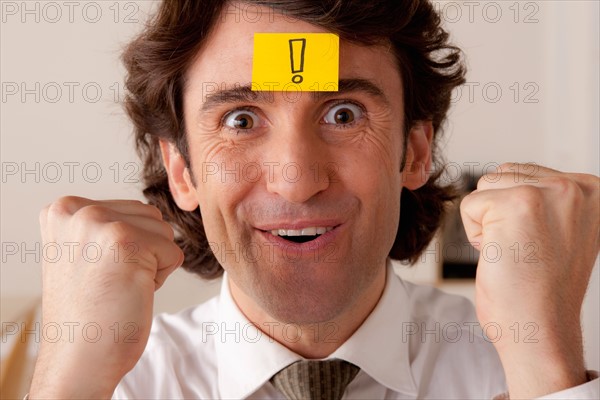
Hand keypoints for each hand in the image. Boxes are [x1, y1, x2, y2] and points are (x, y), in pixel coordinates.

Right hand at [29, 197, 182, 398]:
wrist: (80, 358)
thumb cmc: (90, 311)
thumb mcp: (85, 251)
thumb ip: (106, 223)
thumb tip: (151, 210)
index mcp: (64, 209)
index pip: (130, 210)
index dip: (128, 247)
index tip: (98, 273)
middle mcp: (76, 210)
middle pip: (150, 216)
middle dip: (144, 251)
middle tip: (111, 281)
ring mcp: (99, 223)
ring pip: (164, 232)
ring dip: (153, 263)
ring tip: (119, 285)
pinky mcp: (125, 241)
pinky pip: (173, 252)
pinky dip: (161, 277)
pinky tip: (129, 292)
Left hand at [460, 163, 598, 398]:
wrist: (540, 331)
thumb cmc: (541, 289)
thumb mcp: (558, 230)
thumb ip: (545, 199)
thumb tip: (508, 173)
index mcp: (591, 190)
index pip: (523, 174)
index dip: (515, 214)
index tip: (538, 246)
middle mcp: (577, 186)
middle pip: (501, 176)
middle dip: (499, 215)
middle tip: (524, 252)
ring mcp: (551, 192)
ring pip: (484, 188)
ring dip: (487, 223)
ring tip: (514, 252)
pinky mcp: (520, 203)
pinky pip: (469, 205)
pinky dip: (475, 234)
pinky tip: (502, 256)